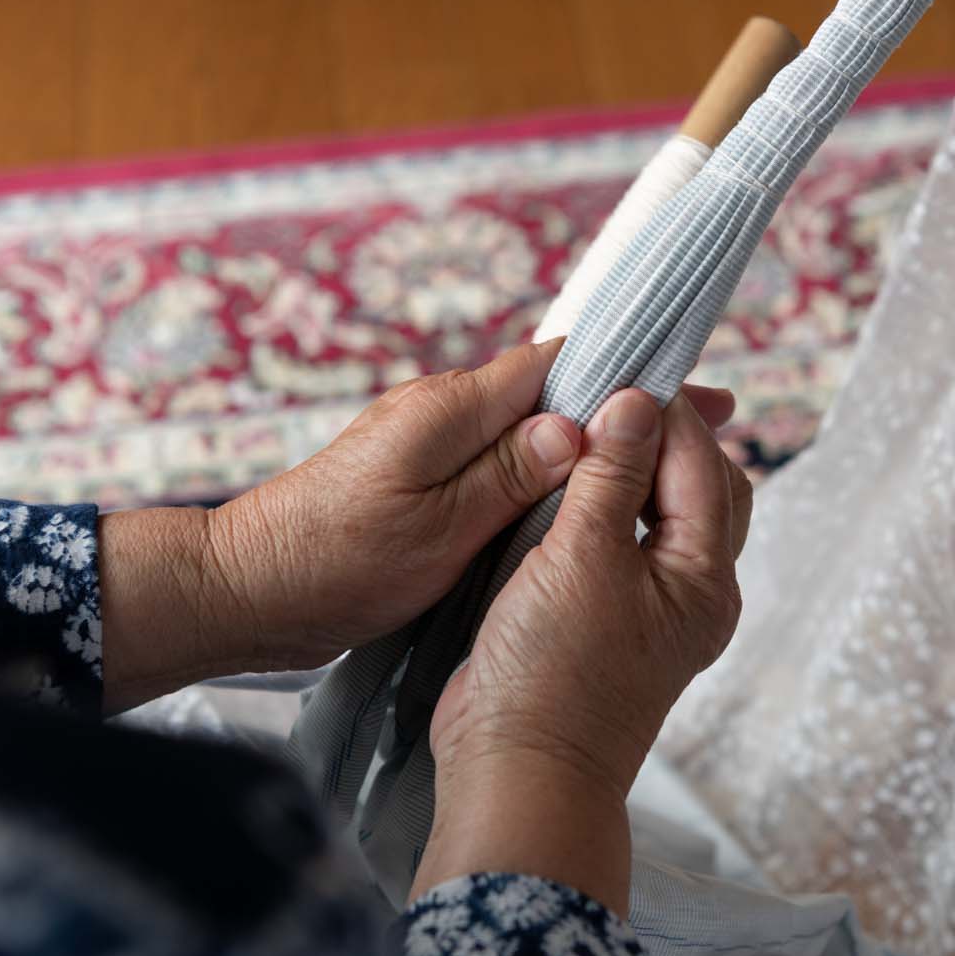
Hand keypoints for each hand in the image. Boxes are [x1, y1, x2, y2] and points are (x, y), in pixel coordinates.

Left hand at [97, 342, 735, 711]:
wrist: (247, 590)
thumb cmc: (334, 564)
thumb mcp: (436, 529)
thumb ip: (508, 475)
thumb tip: (580, 426)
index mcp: (451, 409)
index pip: (559, 365)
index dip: (631, 372)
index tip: (693, 386)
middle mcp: (441, 409)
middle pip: (552, 389)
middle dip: (626, 403)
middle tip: (707, 420)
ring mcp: (427, 439)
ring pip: (528, 424)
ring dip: (590, 433)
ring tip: (662, 453)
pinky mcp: (417, 473)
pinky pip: (500, 454)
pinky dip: (548, 463)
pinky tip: (580, 488)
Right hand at [412, 387, 753, 911]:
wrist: (516, 773)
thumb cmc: (554, 676)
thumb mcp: (580, 559)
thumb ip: (611, 475)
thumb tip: (635, 402)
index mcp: (705, 576)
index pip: (703, 464)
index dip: (665, 410)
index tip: (620, 366)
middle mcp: (690, 589)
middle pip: (697, 485)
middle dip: (658, 434)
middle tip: (604, 392)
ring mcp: (649, 607)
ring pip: (656, 513)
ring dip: (627, 468)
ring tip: (581, 430)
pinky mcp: (604, 619)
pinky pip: (617, 543)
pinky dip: (599, 504)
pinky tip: (562, 485)